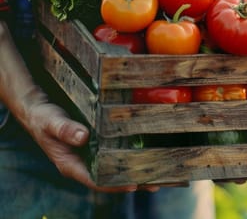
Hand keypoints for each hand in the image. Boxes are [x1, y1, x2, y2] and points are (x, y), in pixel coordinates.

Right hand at [24, 99, 158, 192]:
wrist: (39, 109)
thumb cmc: (43, 118)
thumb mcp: (51, 122)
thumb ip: (65, 130)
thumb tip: (83, 137)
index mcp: (71, 165)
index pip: (95, 181)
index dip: (115, 184)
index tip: (134, 185)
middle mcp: (83, 164)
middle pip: (110, 178)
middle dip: (132, 180)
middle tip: (156, 182)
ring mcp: (91, 156)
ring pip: (115, 168)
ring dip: (135, 170)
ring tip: (159, 173)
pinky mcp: (97, 146)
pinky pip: (115, 154)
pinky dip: (130, 155)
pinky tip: (147, 153)